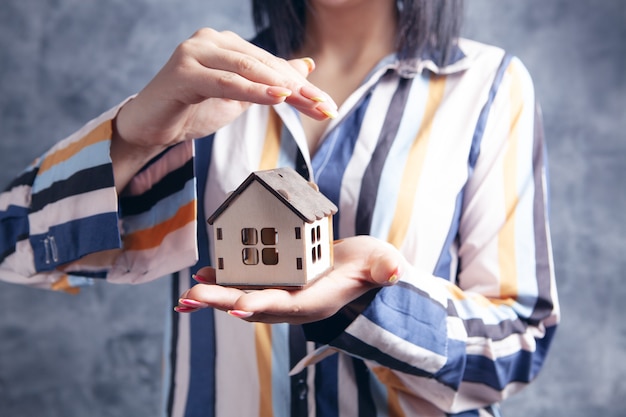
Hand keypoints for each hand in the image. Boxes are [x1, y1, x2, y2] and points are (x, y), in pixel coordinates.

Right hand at [114, 28, 336, 150]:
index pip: (272, 65)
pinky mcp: (183, 72)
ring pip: (249, 69)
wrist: (150, 127)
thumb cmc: (192, 109)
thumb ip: (269, 80)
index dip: (302, 86)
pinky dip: (253, 91)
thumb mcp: (240, 96)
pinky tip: (276, 97)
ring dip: (282, 88)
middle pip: (265, 65)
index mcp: (227, 44)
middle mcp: (212, 40)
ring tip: (308, 102)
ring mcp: (195, 52)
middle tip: (325, 107)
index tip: (327, 105)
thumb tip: (306, 65)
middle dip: (299, 89)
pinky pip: (225, 82)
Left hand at [175, 236, 405, 324]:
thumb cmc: (371, 266)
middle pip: (255, 304)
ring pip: (245, 296)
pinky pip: (246, 283)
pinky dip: (225, 281)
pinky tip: (204, 273)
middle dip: (223, 302)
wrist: (362, 269)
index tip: (238, 307)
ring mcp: (284, 293)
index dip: (264, 305)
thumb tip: (395, 271)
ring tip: (188, 293)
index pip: (289, 306)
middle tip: (191, 297)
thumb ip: (386, 267)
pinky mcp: (277, 281)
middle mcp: (296, 302)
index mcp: (318, 300)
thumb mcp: (382, 262)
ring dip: (216, 296)